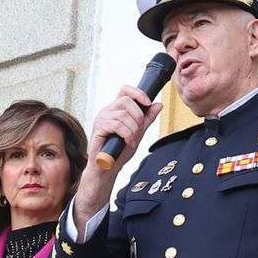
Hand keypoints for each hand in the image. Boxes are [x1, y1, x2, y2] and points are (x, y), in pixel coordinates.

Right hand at [74, 86, 165, 223]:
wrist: (108, 168)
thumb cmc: (120, 150)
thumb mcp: (138, 132)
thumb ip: (147, 119)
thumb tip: (158, 104)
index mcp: (116, 109)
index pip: (125, 90)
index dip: (138, 93)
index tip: (148, 102)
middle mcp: (107, 111)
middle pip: (127, 100)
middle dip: (139, 116)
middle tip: (139, 130)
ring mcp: (101, 118)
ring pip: (123, 114)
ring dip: (133, 129)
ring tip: (132, 140)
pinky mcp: (98, 128)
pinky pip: (117, 125)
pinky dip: (127, 135)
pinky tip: (128, 143)